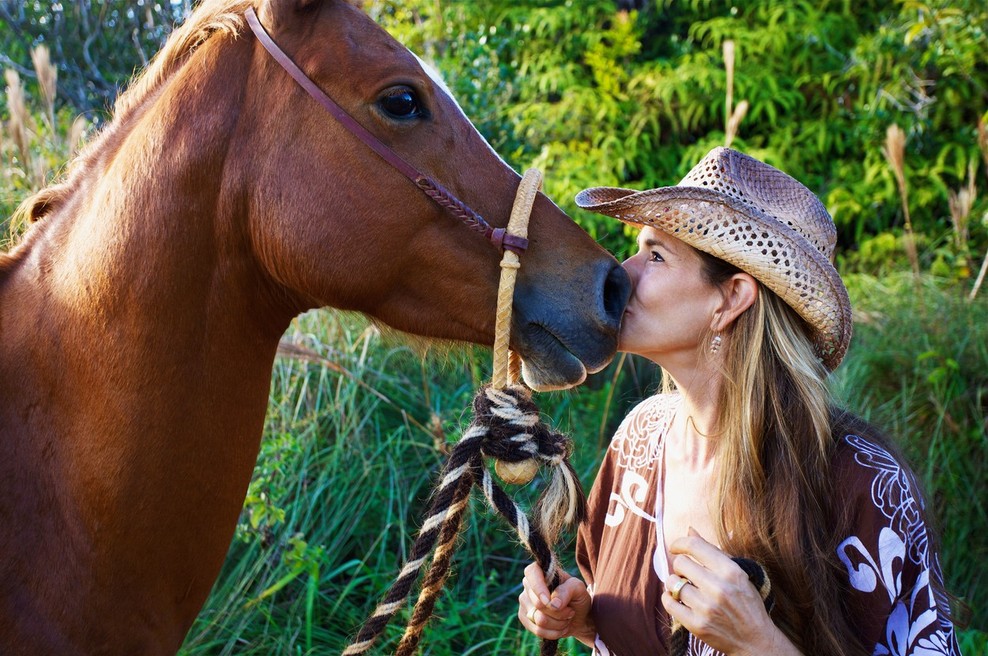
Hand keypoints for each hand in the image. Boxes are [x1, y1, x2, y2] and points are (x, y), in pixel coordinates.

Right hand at [518, 562, 594, 646]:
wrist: (577, 616)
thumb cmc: (577, 597)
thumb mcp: (578, 589)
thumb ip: (567, 590)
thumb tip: (553, 604)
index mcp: (540, 571)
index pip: (532, 573)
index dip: (539, 588)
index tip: (550, 601)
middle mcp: (528, 584)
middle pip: (539, 604)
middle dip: (559, 612)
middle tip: (570, 611)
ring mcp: (524, 601)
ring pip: (539, 620)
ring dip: (558, 623)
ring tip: (566, 618)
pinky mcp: (524, 618)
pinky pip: (537, 630)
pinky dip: (553, 632)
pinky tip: (560, 628)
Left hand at [661, 529, 799, 655]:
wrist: (755, 640)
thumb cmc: (746, 603)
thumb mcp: (737, 574)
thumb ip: (713, 552)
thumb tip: (690, 530)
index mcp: (730, 572)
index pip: (695, 546)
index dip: (680, 543)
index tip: (676, 547)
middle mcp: (718, 588)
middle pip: (680, 563)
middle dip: (680, 566)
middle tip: (686, 573)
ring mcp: (706, 608)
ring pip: (672, 583)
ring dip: (674, 583)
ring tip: (684, 587)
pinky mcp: (697, 625)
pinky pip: (669, 603)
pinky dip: (669, 598)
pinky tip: (677, 599)